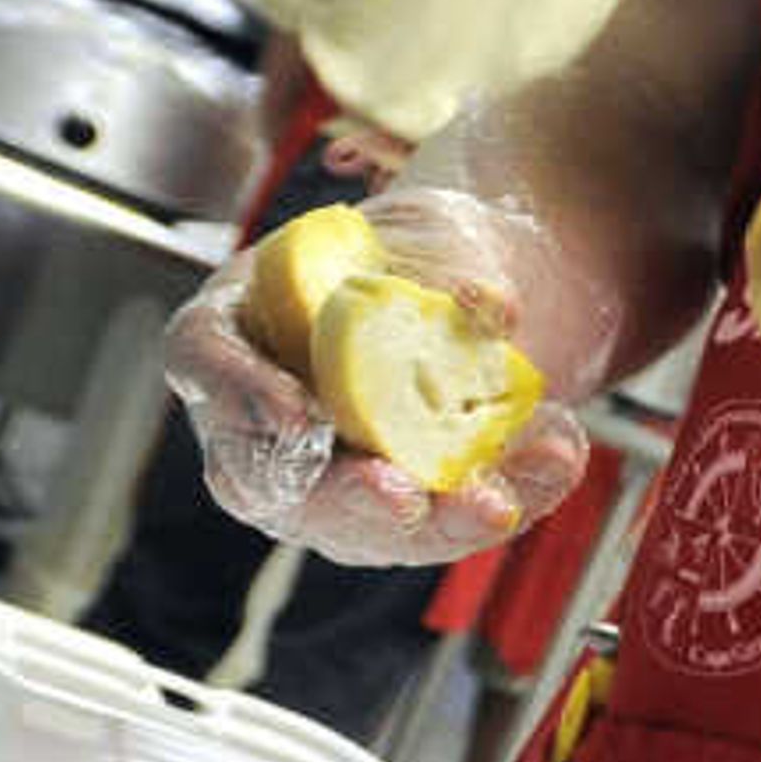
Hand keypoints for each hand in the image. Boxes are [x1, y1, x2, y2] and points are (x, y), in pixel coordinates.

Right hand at [158, 181, 598, 564]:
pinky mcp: (400, 513)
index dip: (240, 391)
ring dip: (441, 520)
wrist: (476, 297)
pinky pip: (447, 525)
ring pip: (366, 528)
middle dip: (346, 498)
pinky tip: (554, 459)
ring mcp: (328, 478)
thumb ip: (453, 265)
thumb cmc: (416, 256)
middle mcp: (265, 419)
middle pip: (276, 481)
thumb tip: (492, 307)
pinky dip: (510, 496)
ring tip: (504, 495)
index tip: (298, 415)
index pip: (206, 360)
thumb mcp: (435, 234)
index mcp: (240, 324)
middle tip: (404, 497)